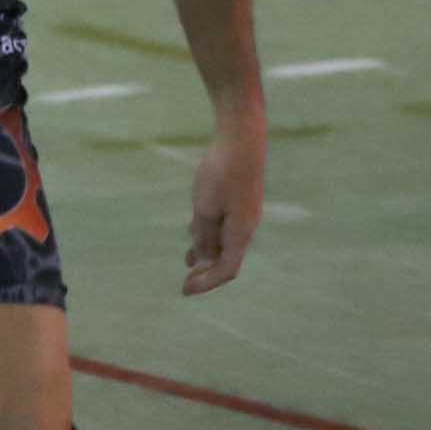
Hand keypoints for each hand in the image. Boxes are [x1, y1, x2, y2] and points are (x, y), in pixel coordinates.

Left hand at [184, 116, 262, 294]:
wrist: (241, 139)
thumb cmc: (221, 174)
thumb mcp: (204, 209)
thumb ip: (203, 236)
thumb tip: (204, 257)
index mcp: (240, 233)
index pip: (226, 270)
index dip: (206, 283)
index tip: (184, 290)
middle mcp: (245, 226)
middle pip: (226, 258)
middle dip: (206, 272)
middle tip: (186, 283)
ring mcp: (243, 212)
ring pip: (224, 240)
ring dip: (206, 252)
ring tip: (188, 262)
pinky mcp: (238, 198)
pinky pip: (223, 224)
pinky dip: (208, 233)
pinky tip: (194, 231)